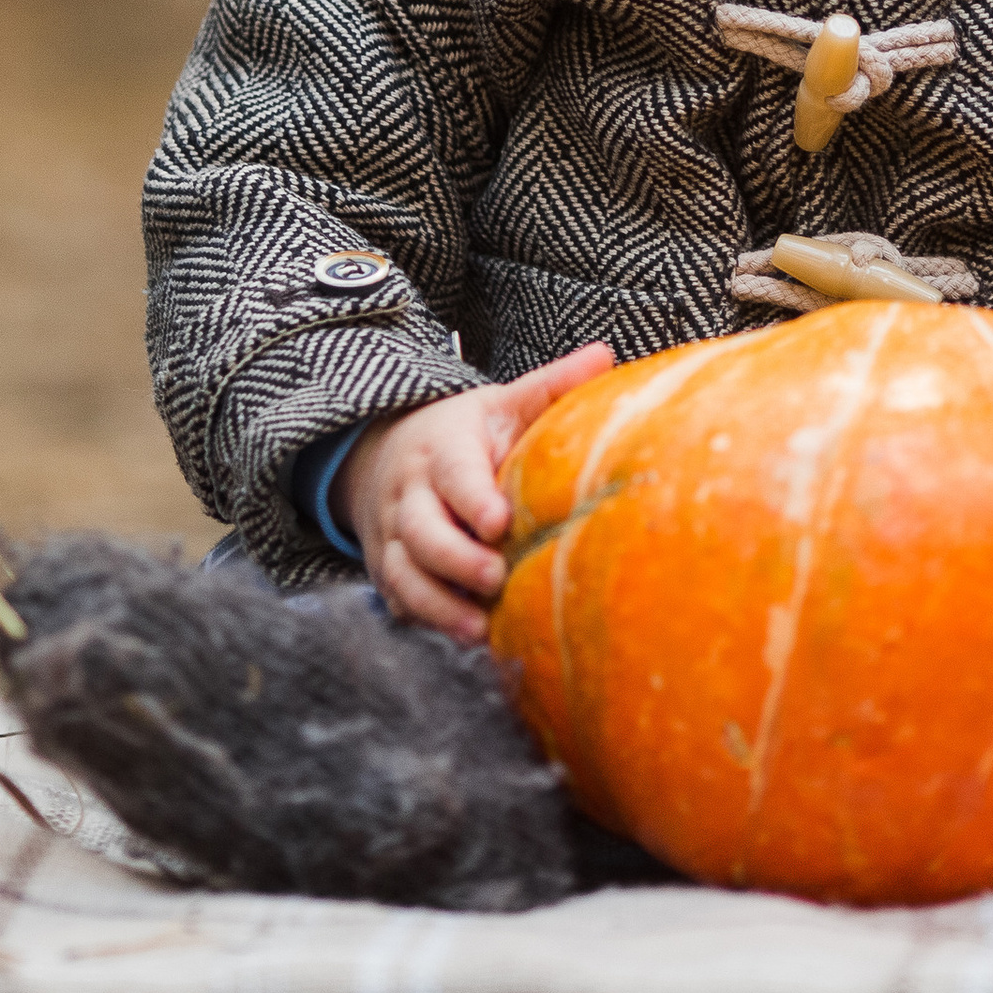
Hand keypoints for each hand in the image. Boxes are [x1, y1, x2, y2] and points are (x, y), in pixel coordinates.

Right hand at [338, 342, 614, 641]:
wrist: (387, 456)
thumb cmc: (464, 434)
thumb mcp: (502, 405)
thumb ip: (550, 385)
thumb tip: (605, 354)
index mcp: (443, 449)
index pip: (453, 473)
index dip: (472, 498)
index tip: (500, 522)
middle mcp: (411, 495)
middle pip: (422, 530)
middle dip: (455, 559)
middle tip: (495, 579)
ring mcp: (394, 536)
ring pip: (405, 573)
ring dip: (438, 603)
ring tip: (477, 628)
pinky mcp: (389, 571)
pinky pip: (400, 600)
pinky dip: (426, 621)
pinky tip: (462, 638)